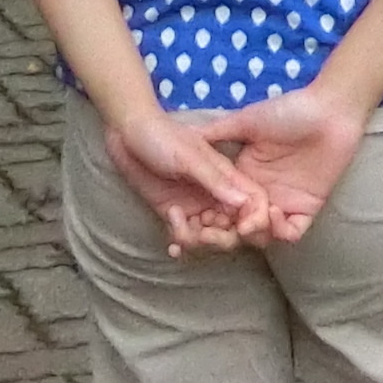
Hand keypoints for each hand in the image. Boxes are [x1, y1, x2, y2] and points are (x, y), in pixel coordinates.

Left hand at [101, 106, 277, 253]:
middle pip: (234, 229)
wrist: (127, 134)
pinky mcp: (174, 214)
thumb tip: (245, 203)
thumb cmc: (162, 137)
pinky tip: (172, 248)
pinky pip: (185, 238)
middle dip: (221, 238)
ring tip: (174, 220)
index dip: (256, 221)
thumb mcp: (189, 158)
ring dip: (195, 241)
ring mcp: (195, 206)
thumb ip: (215, 181)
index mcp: (227, 177)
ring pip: (208, 238)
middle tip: (202, 234)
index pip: (254, 203)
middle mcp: (215, 195)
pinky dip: (181, 245)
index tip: (242, 230)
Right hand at [195, 80, 370, 244]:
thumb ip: (216, 133)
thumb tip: (183, 139)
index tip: (203, 214)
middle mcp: (261, 193)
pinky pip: (292, 232)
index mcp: (244, 176)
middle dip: (230, 230)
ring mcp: (284, 202)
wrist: (329, 109)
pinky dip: (280, 231)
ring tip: (250, 220)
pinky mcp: (307, 207)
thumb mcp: (246, 121)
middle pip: (240, 226)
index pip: (223, 204)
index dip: (212, 213)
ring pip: (264, 235)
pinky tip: (273, 213)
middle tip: (226, 225)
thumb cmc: (287, 111)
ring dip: (255, 232)